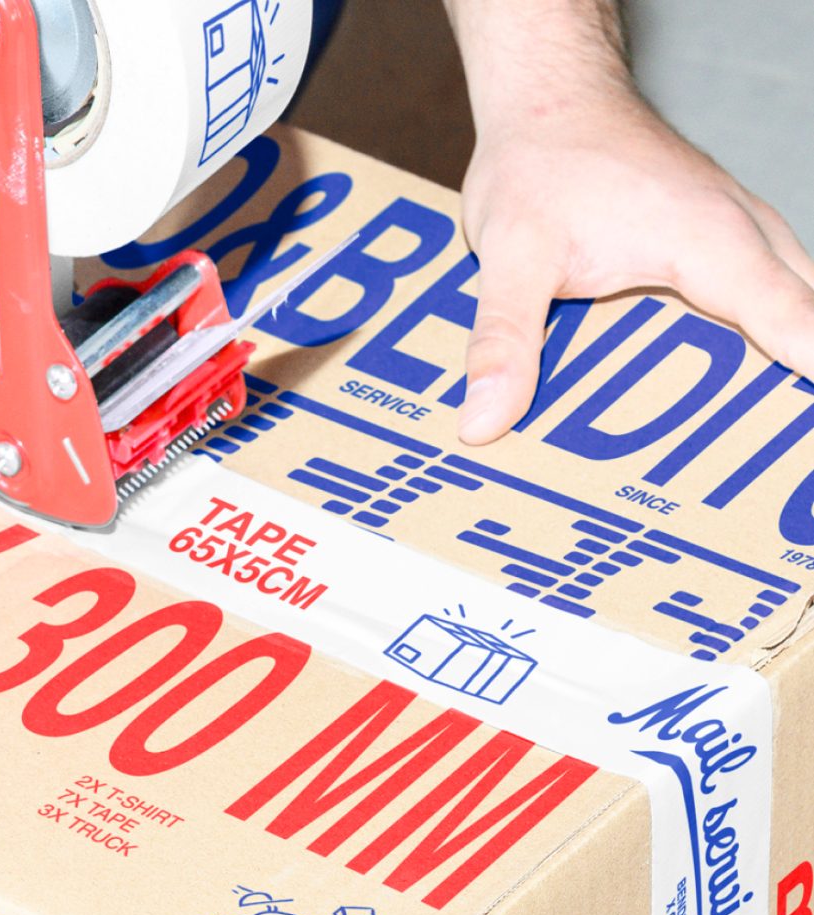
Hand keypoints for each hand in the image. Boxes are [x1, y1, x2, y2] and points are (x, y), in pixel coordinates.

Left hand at [457, 90, 813, 443]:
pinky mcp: (726, 245)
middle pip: (803, 325)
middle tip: (773, 461)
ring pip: (792, 310)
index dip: (808, 375)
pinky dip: (757, 342)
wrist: (551, 99)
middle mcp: (745, 236)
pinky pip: (765, 299)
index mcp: (710, 240)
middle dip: (791, 389)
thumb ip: (504, 339)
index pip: (791, 324)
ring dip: (778, 367)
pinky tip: (724, 396)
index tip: (804, 439)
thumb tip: (486, 421)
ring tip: (753, 448)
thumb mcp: (509, 254)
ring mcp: (743, 238)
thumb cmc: (539, 163)